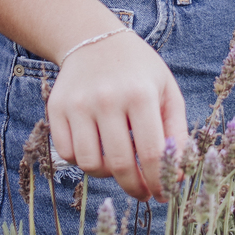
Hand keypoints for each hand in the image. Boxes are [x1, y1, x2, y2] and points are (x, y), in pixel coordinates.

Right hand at [47, 30, 188, 202]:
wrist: (94, 39)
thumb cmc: (139, 70)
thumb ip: (176, 132)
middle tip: (143, 193)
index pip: (151, 153)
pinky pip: (67, 153)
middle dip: (135, 187)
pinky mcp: (56, 108)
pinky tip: (96, 148)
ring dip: (107, 174)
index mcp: (140, 94)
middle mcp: (107, 98)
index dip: (160, 181)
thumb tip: (178, 175)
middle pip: (120, 164)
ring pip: (89, 164)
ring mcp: (78, 104)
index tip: (163, 195)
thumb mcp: (167, 91)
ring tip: (118, 164)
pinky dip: (82, 159)